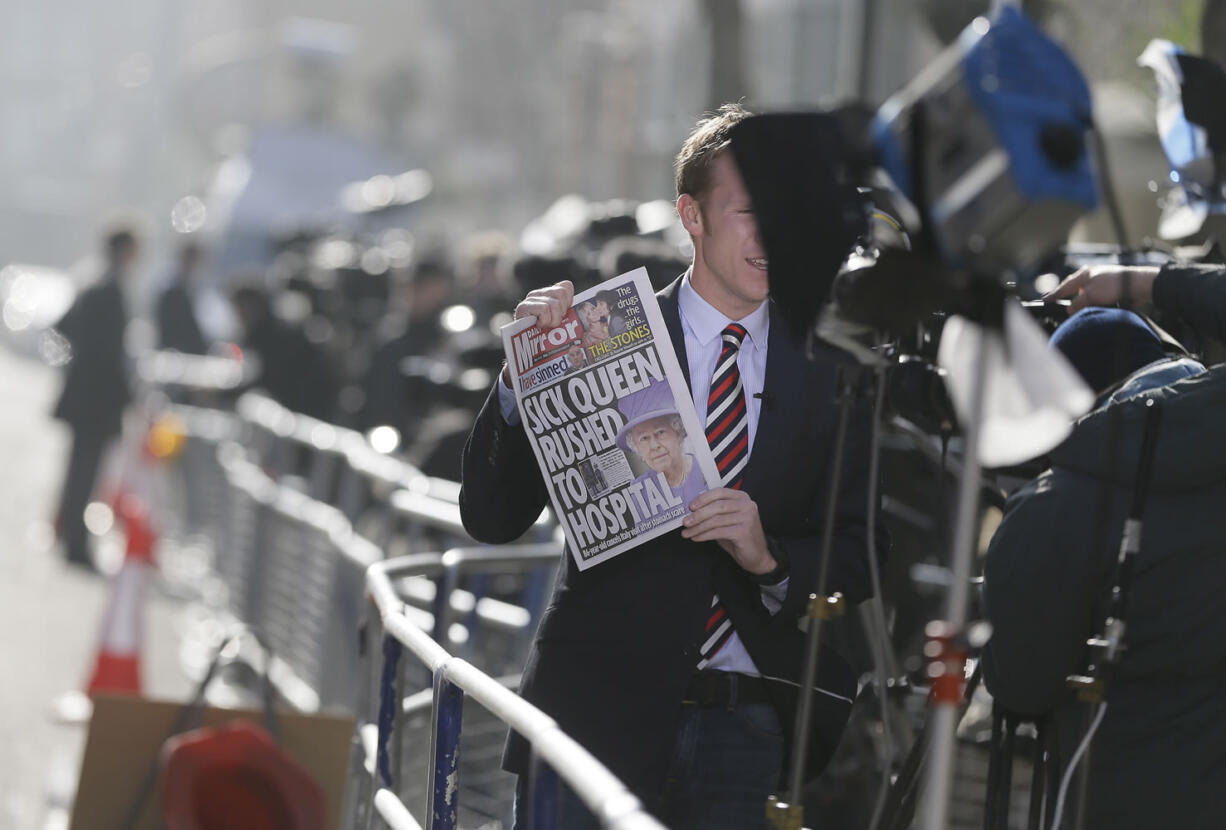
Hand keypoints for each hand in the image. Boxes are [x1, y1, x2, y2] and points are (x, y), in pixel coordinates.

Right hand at [501, 280, 575, 385]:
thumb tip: (587, 308)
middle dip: (561, 312)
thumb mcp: (561, 323)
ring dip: (553, 320)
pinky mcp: (523, 308)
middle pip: (561, 293)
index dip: (568, 302)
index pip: (566, 287)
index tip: (563, 315)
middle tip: (553, 323)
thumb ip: (569, 312)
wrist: (528, 352)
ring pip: (553, 303)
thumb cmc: (547, 339)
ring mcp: (530, 300)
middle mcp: (539, 294)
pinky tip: (539, 326)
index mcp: (549, 295)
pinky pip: (544, 309)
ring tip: (546, 327)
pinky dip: (545, 320)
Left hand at [682, 488, 773, 574]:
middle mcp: (747, 505)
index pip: (719, 492)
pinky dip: (704, 535)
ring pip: (716, 520)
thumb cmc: (739, 537)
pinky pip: (718, 532)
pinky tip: (696, 538)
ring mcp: (747, 518)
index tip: (690, 507)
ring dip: (698, 527)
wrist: (757, 556)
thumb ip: (714, 512)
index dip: (703, 498)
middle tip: (685, 521)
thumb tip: (691, 511)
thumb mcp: (727, 520)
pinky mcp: (744, 531)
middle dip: (698, 514)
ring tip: (687, 533)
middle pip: (717, 506)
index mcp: (742, 497)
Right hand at [1043, 265, 1159, 312]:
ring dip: (1080, 302)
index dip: (1054, 295)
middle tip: (1055, 303)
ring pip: (1084, 294)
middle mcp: (1091, 277)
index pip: (1064, 286)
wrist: (1138, 285)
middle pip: (1073, 288)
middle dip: (1065, 296)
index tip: (1044, 301)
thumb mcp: (1091, 296)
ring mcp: (1100, 283)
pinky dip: (1091, 303)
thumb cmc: (1115, 286)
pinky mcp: (1110, 289)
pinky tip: (1091, 309)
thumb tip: (1069, 310)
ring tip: (1073, 310)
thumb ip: (1077, 304)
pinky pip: (1095, 298)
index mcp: (1084, 275)